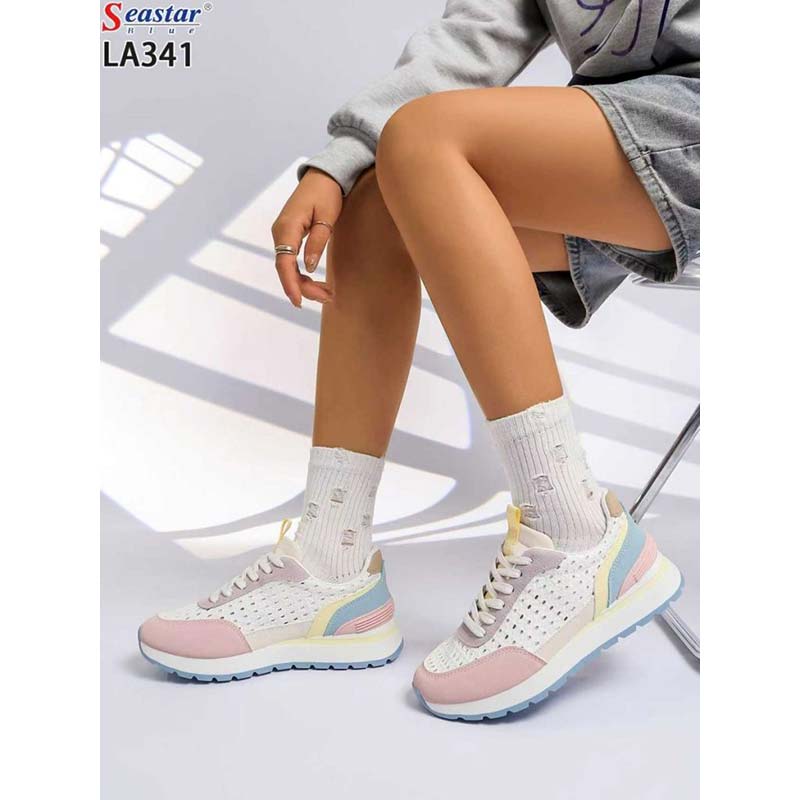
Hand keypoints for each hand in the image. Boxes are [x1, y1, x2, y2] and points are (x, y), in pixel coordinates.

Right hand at [270, 168, 342, 306]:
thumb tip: (309, 268)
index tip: (299, 301)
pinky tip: (313, 283)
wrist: (324, 176)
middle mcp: (280, 232)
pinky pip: (291, 260)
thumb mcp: (326, 218)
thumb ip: (317, 242)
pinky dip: (301, 273)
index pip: (284, 263)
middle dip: (303, 287)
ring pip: (288, 266)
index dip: (291, 284)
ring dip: (304, 283)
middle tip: (327, 298)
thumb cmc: (327, 193)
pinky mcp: (289, 235)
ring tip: (325, 294)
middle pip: (285, 268)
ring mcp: (283, 234)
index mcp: (287, 227)